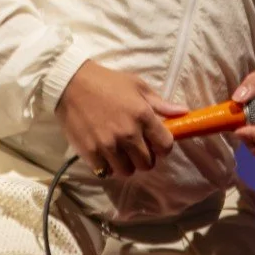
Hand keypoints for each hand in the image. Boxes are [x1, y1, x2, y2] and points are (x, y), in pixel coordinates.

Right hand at [55, 61, 188, 177]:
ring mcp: (108, 145)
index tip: (157, 142)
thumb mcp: (137, 86)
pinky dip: (107, 167)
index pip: (166, 146)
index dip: (164, 146)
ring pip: (127, 171)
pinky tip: (105, 154)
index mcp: (143, 116)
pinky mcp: (90, 153)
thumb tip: (184, 112)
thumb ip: (160, 103)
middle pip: (147, 164)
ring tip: (121, 152)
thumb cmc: (107, 82)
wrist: (71, 83)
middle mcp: (127, 134)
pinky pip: (106, 172)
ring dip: (127, 164)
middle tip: (137, 148)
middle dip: (146, 158)